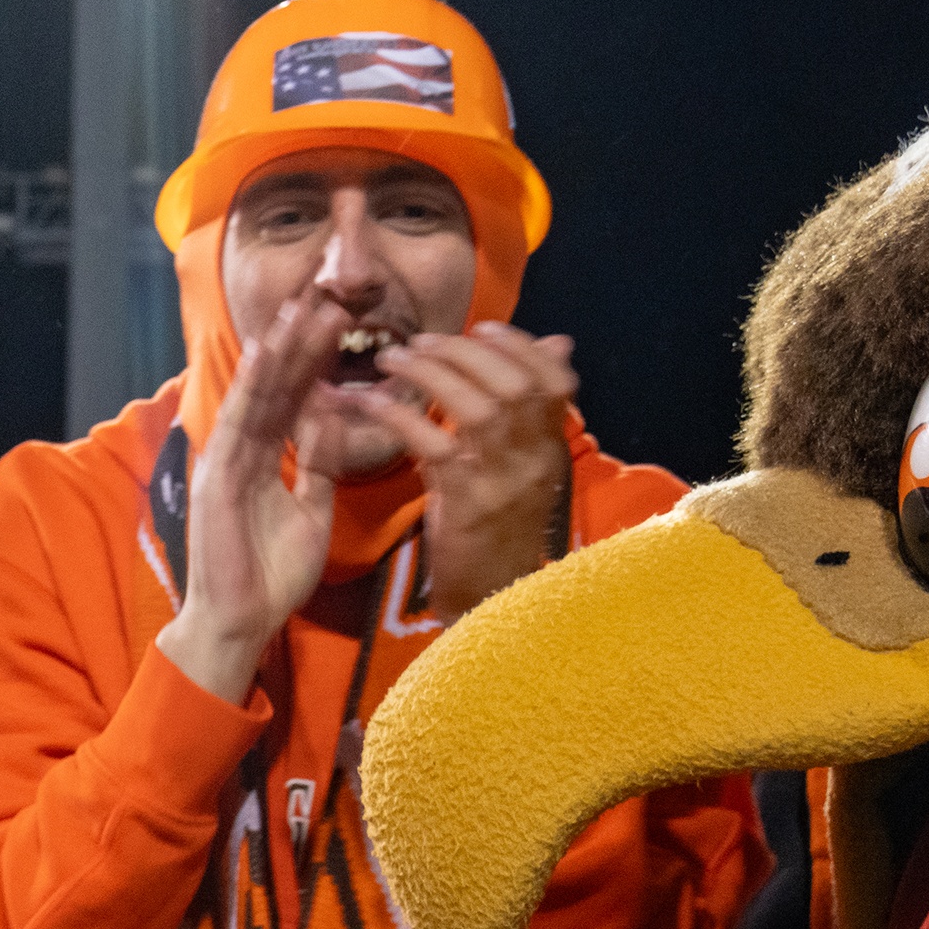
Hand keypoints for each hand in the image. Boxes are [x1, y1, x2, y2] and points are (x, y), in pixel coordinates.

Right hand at [156, 281, 350, 702]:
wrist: (240, 623)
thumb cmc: (271, 577)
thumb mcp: (310, 510)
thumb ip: (317, 463)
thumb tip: (330, 416)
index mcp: (261, 460)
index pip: (291, 398)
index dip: (313, 359)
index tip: (338, 320)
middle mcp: (239, 452)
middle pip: (274, 386)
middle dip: (298, 340)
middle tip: (324, 293)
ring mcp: (225, 462)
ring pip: (258, 394)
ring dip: (281, 349)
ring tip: (303, 307)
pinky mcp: (218, 478)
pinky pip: (241, 424)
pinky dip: (252, 387)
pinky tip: (267, 351)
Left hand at [338, 324, 575, 619]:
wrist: (491, 601)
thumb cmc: (495, 530)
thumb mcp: (519, 466)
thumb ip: (527, 411)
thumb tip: (558, 342)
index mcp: (550, 447)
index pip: (556, 380)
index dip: (522, 345)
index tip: (483, 327)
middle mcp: (536, 458)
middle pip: (515, 384)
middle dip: (467, 352)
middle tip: (422, 341)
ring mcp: (505, 481)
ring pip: (478, 406)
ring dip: (432, 373)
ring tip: (393, 360)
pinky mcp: (468, 503)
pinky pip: (434, 444)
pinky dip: (400, 416)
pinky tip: (370, 404)